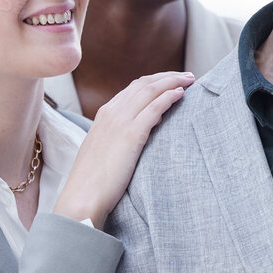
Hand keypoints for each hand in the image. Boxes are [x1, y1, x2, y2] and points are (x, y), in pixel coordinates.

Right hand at [53, 71, 193, 226]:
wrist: (83, 196)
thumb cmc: (94, 181)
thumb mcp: (105, 150)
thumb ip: (119, 137)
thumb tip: (140, 131)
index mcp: (104, 114)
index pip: (133, 88)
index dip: (155, 82)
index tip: (171, 81)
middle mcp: (112, 112)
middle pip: (144, 84)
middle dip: (168, 76)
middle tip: (187, 76)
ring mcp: (120, 121)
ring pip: (151, 90)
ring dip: (173, 82)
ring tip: (190, 80)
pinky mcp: (131, 134)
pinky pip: (154, 108)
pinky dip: (169, 97)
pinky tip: (181, 94)